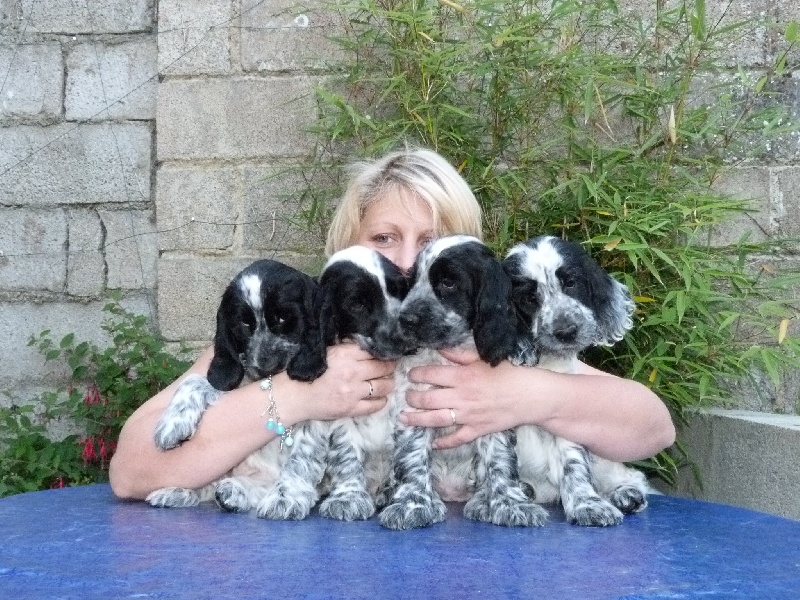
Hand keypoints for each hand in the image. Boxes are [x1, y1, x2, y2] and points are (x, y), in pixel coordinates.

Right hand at [278, 342, 394, 422]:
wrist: (294, 395)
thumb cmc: (308, 371)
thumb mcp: (328, 352)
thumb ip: (347, 348)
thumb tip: (367, 344)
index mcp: (345, 354)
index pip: (374, 350)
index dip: (384, 352)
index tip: (388, 353)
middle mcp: (352, 372)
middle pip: (383, 367)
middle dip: (389, 367)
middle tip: (390, 367)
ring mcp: (353, 392)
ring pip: (384, 386)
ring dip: (388, 383)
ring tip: (386, 381)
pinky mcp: (351, 409)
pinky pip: (376, 405)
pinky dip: (382, 400)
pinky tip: (380, 397)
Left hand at [400, 347, 527, 448]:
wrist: (532, 396)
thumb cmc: (510, 373)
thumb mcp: (484, 358)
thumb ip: (459, 354)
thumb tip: (439, 348)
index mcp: (463, 377)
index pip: (430, 375)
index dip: (416, 375)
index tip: (410, 375)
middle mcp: (462, 397)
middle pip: (428, 399)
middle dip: (412, 398)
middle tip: (406, 396)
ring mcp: (469, 416)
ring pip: (436, 420)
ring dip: (417, 420)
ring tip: (404, 418)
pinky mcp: (477, 429)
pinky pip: (457, 439)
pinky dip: (443, 443)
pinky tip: (432, 443)